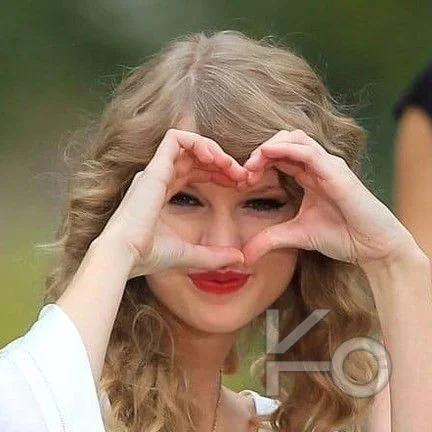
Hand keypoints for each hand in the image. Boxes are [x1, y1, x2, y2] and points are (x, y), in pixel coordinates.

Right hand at [98, 128, 247, 277]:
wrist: (125, 256)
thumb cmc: (149, 256)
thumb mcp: (190, 254)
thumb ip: (215, 255)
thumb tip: (240, 259)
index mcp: (161, 193)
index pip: (194, 171)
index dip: (218, 173)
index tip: (238, 184)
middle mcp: (157, 178)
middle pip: (194, 157)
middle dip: (221, 162)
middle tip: (242, 175)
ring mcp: (155, 171)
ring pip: (188, 144)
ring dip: (214, 150)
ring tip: (231, 166)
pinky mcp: (155, 168)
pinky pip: (176, 139)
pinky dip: (198, 142)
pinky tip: (215, 158)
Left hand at [241, 129, 416, 268]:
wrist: (373, 248)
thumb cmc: (342, 236)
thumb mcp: (296, 236)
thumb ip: (269, 240)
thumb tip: (245, 256)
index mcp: (308, 176)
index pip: (278, 157)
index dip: (257, 164)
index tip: (241, 182)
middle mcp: (317, 166)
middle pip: (284, 141)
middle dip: (260, 152)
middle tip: (244, 173)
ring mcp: (328, 166)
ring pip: (295, 138)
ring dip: (269, 147)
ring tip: (252, 164)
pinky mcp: (337, 172)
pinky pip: (308, 152)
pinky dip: (285, 148)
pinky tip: (267, 154)